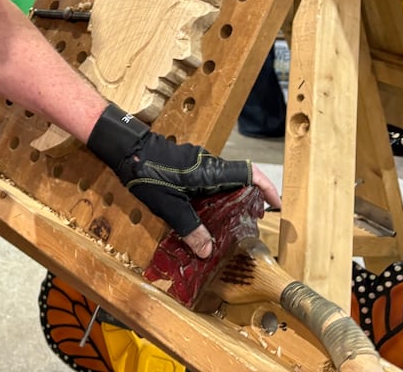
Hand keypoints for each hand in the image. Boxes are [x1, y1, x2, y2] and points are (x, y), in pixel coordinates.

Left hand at [87, 104, 281, 257]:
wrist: (126, 149)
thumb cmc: (148, 174)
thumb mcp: (169, 207)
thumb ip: (189, 228)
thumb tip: (208, 252)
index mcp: (210, 172)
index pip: (249, 174)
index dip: (266, 188)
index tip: (276, 205)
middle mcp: (208, 164)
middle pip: (239, 179)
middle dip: (250, 199)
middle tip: (252, 222)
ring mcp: (197, 162)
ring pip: (223, 180)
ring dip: (231, 198)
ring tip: (231, 223)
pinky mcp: (186, 164)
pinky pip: (208, 180)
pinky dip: (215, 195)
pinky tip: (206, 213)